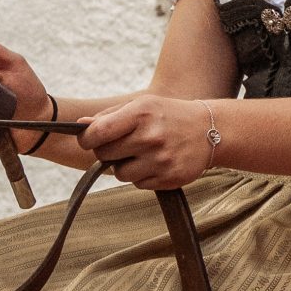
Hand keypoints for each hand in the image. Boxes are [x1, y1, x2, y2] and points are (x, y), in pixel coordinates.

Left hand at [80, 94, 216, 189]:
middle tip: (121, 145)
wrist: (211, 130)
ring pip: (120, 174)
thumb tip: (80, 126)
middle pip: (105, 155)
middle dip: (107, 152)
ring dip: (124, 167)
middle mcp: (151, 137)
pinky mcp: (170, 178)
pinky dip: (141, 176)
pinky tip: (155, 163)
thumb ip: (110, 116)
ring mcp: (161, 160)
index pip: (97, 132)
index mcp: (141, 114)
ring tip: (140, 155)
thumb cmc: (169, 115)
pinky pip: (138, 184)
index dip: (86, 139)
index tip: (89, 140)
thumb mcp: (142, 105)